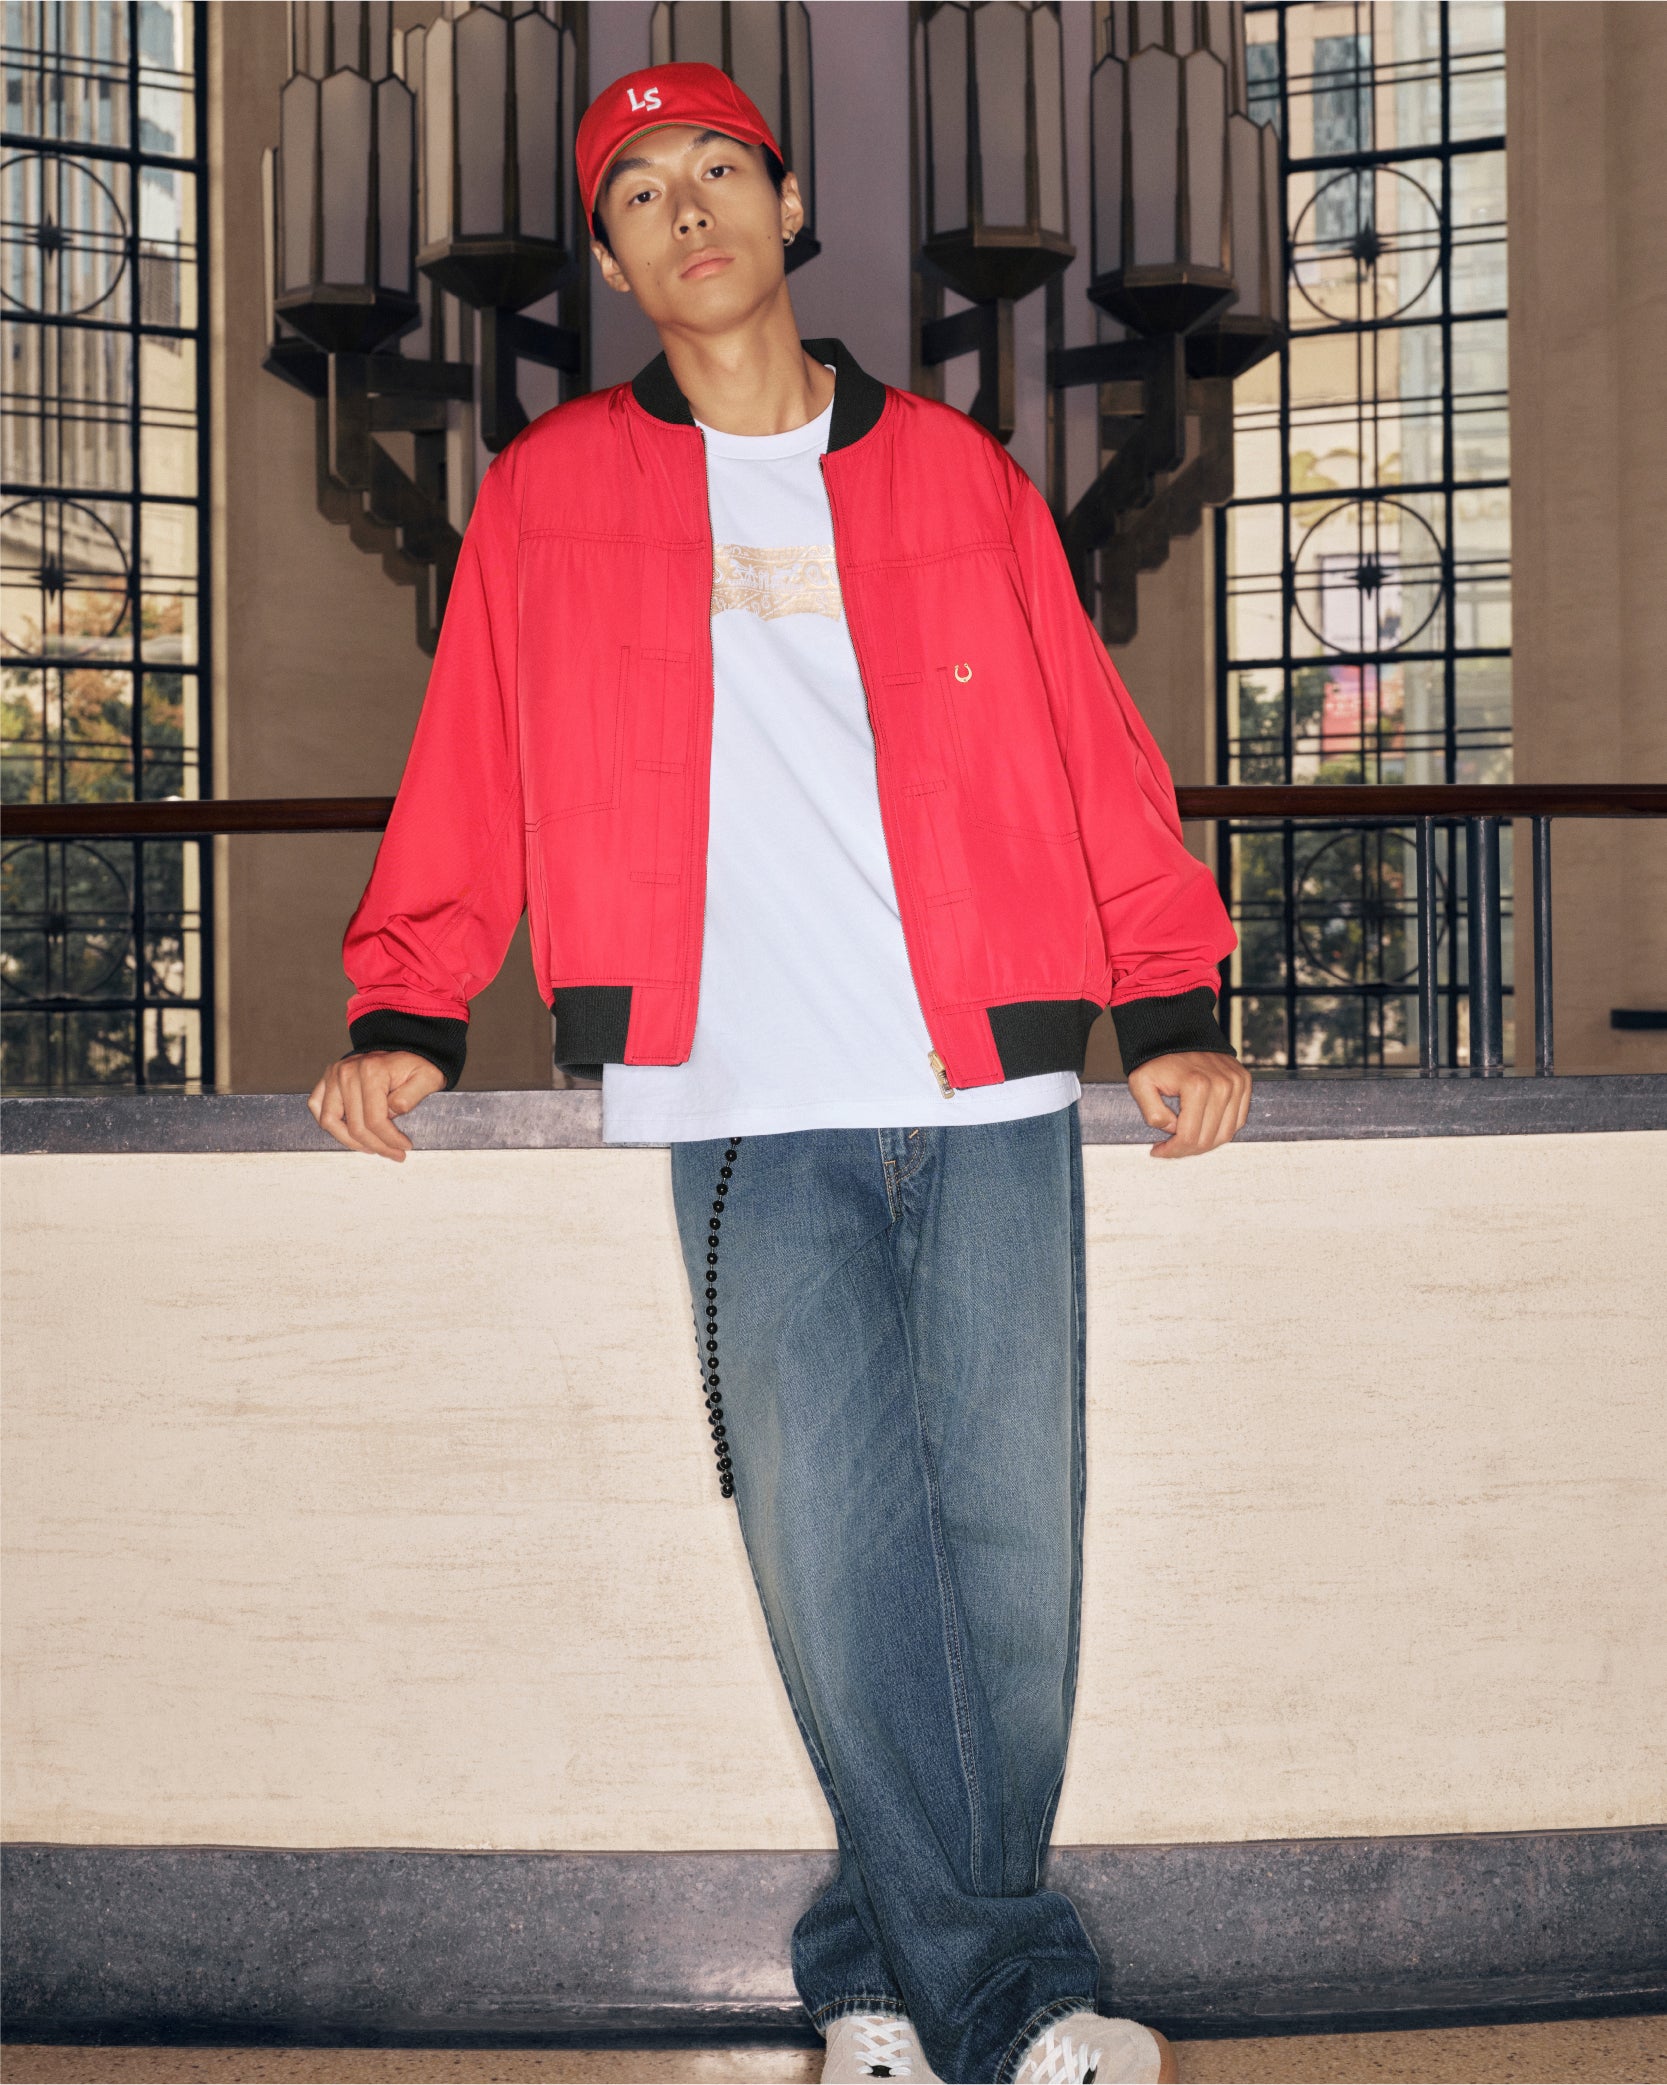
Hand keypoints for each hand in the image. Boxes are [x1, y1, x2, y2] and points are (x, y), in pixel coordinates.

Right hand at [307, 1049, 445, 1161]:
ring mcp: (333, 1075)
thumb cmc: (415, 1067)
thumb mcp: (427, 1078)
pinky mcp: (325, 1080)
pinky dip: (330, 1124)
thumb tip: (393, 1112)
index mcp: (371, 1070)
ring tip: (371, 1147)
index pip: (375, 1119)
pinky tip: (350, 1133)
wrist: (403, 1055)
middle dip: (376, 1146)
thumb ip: (412, 1096)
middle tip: (393, 1153)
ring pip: (331, 1121)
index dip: (390, 1140)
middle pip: (354, 1126)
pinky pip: (317, 1108)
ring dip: (350, 1141)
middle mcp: (347, 1071)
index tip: (404, 1148)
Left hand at [1128, 1051, 1251, 1158]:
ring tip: (1186, 1137)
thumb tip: (1172, 1130)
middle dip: (1187, 1149)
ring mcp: (1236, 1083)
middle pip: (1209, 1140)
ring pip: (1226, 1134)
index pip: (1189, 1138)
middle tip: (1170, 1147)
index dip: (1172, 1151)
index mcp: (1196, 1086)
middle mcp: (1222, 1084)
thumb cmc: (1157, 1059)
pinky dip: (1221, 1129)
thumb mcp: (1140, 1083)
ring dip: (1205, 1142)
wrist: (1177, 1033)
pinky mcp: (1243, 1082)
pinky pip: (1238, 1120)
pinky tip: (1202, 1126)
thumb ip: (1151, 1112)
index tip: (1158, 1151)